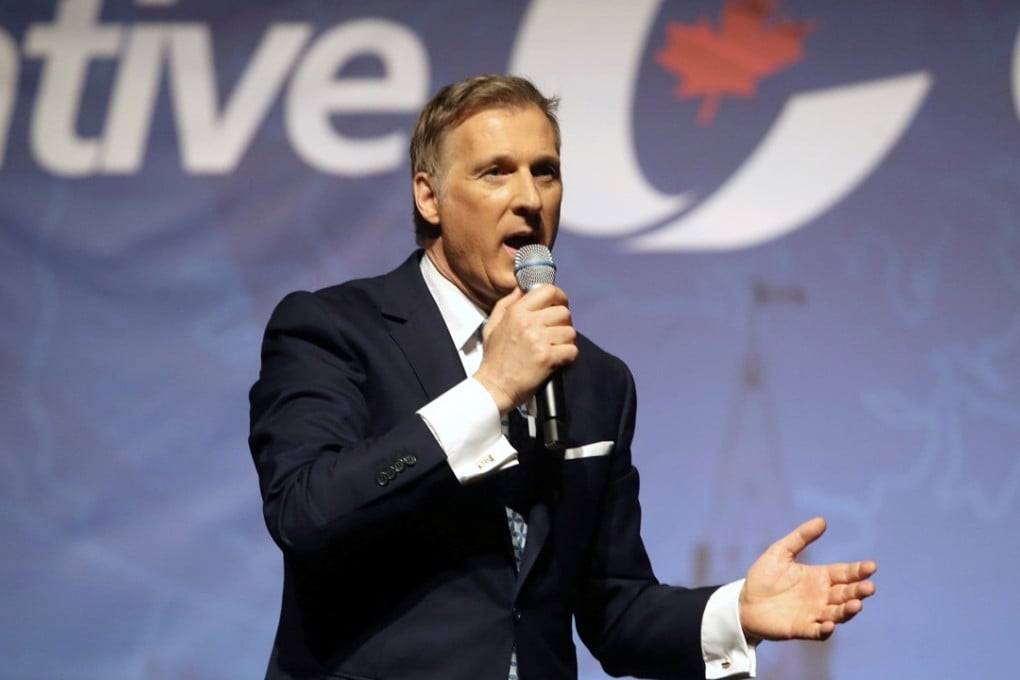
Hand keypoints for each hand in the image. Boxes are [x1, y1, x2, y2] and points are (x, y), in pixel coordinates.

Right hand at [474, 285, 577, 413]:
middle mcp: (528, 323)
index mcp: (516, 312)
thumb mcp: (492, 325)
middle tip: (556, 334)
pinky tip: (558, 360)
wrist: (493, 387)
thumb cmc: (494, 358)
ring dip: (566, 341)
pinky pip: (572, 350)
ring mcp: (539, 340)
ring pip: (570, 332)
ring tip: (555, 349)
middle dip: (563, 323)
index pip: (548, 291)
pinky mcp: (548, 358)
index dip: (559, 297)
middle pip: (564, 312)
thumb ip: (506, 304)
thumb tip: (521, 289)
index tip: (559, 306)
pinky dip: (568, 357)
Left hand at [739, 517, 876, 641]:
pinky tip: (829, 625)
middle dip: (858, 591)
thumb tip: (822, 520)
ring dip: (847, 610)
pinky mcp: (800, 628)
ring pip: (837, 613)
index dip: (858, 571)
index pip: (844, 573)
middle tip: (869, 587)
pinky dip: (824, 630)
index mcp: (819, 577)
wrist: (744, 602)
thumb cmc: (764, 576)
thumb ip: (800, 537)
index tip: (872, 566)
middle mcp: (821, 596)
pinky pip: (816, 631)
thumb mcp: (780, 552)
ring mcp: (813, 613)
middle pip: (846, 593)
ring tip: (856, 604)